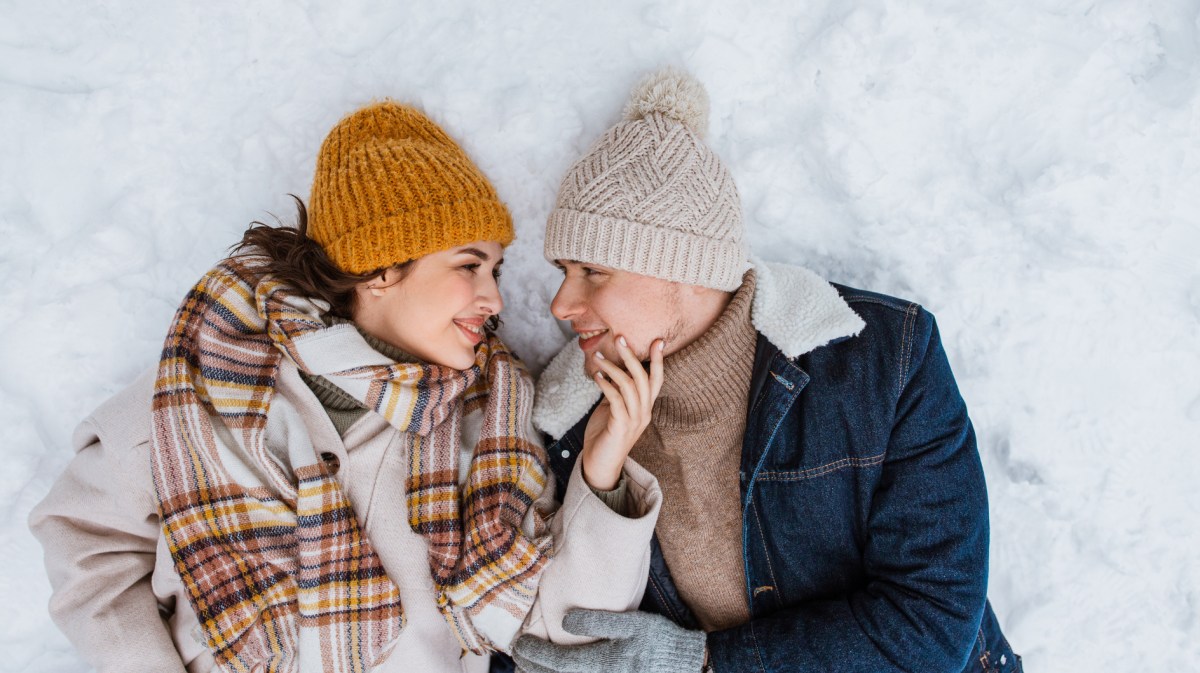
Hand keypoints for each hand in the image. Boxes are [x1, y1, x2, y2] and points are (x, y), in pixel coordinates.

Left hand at [512, 608, 705, 672]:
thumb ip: (597, 621)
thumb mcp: (633, 624)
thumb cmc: (660, 641)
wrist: (686, 666)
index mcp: (601, 665)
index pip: (556, 663)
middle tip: (518, 656)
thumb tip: (565, 621)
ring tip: (529, 668)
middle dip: (533, 668)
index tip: (519, 644)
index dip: (534, 654)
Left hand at [581, 337, 663, 489]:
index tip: (658, 341)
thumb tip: (611, 372)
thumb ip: (616, 392)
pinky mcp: (621, 427)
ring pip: (629, 386)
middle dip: (633, 356)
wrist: (599, 466)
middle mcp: (644, 413)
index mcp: (645, 408)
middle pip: (644, 379)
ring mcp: (634, 421)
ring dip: (613, 368)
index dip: (658, 361)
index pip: (657, 380)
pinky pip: (616, 400)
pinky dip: (606, 384)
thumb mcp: (612, 409)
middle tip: (621, 338)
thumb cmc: (604, 436)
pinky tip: (596, 377)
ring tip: (597, 357)